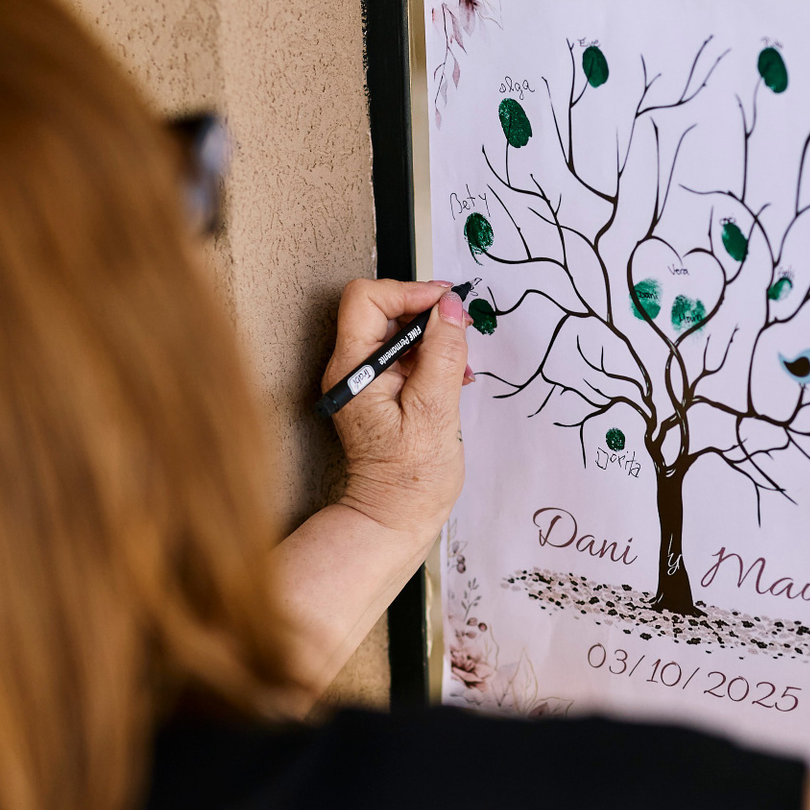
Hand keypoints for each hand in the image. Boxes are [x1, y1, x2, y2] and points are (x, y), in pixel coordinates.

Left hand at [323, 279, 471, 542]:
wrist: (394, 518)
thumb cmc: (410, 479)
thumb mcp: (436, 411)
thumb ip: (443, 353)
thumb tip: (449, 308)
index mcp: (354, 370)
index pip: (368, 299)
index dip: (409, 292)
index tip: (444, 303)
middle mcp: (351, 370)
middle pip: (381, 309)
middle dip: (424, 312)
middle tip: (459, 327)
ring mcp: (363, 381)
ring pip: (396, 330)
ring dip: (432, 336)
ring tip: (459, 362)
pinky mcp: (379, 392)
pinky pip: (403, 355)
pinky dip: (430, 356)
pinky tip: (452, 376)